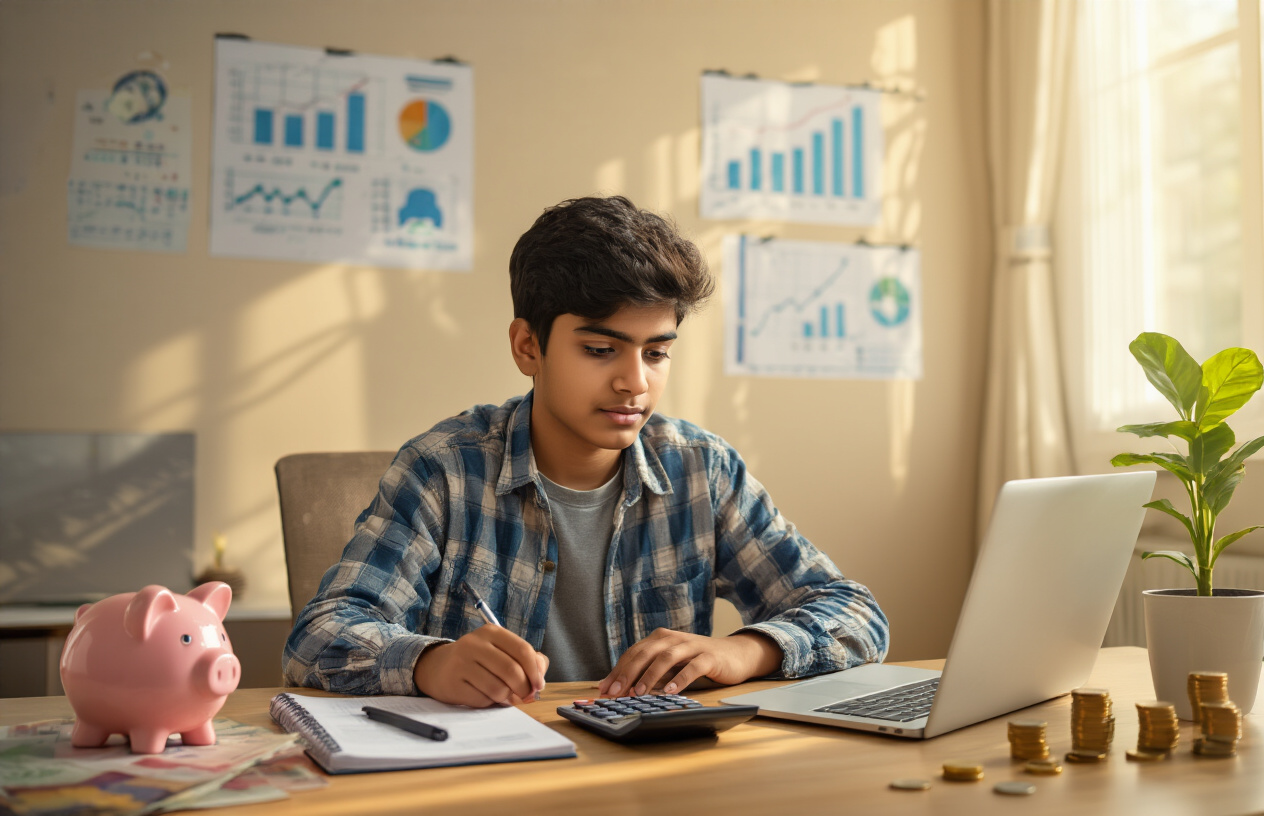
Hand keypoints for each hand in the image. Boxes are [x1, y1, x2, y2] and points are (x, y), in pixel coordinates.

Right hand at [413, 626, 548, 706]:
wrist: (439, 667)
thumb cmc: (479, 660)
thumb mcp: (502, 651)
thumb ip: (528, 660)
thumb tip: (540, 679)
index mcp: (491, 632)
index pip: (522, 650)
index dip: (535, 671)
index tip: (539, 685)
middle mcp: (474, 644)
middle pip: (511, 671)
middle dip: (524, 689)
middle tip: (525, 696)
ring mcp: (461, 663)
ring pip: (498, 688)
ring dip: (507, 698)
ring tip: (504, 696)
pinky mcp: (452, 683)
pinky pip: (482, 700)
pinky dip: (489, 703)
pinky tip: (485, 696)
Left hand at [597, 629, 781, 696]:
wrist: (734, 654)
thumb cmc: (696, 661)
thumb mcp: (670, 664)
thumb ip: (647, 672)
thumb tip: (617, 687)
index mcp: (660, 639)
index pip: (633, 653)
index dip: (618, 671)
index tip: (604, 689)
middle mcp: (673, 639)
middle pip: (645, 653)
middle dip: (628, 673)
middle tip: (616, 692)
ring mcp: (691, 646)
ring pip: (666, 658)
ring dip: (651, 676)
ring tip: (639, 692)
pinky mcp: (709, 656)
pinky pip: (692, 667)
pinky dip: (680, 679)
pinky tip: (671, 691)